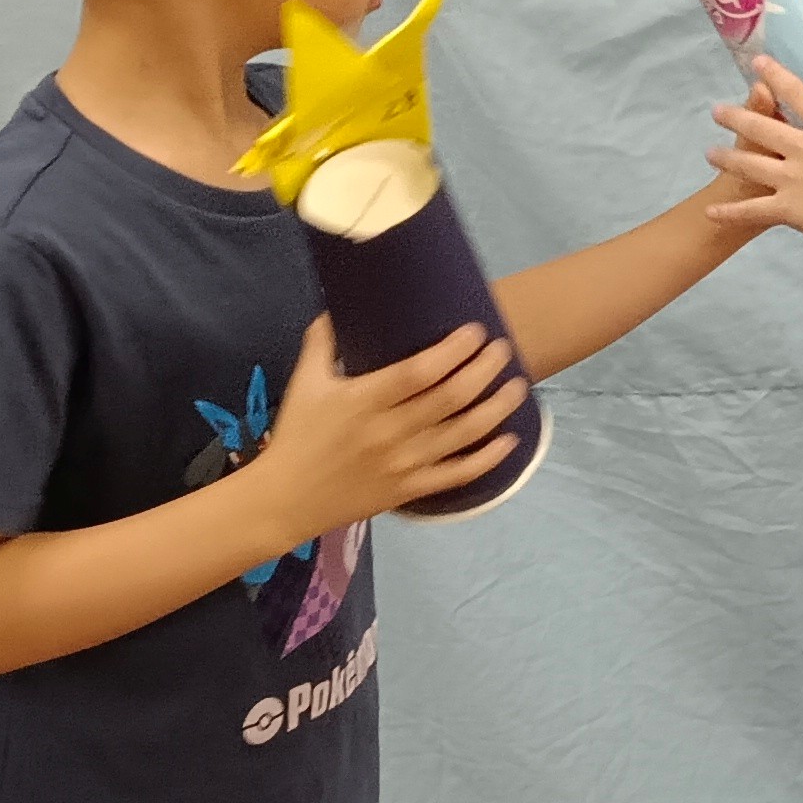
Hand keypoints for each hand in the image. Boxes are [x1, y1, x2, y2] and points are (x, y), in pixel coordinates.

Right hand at [254, 315, 526, 530]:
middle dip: (484, 370)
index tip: (475, 330)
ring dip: (495, 408)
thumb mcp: (303, 382)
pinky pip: (457, 475)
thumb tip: (338, 302)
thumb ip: (322, 340)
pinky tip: (510, 440)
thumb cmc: (296, 435)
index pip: (419, 372)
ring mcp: (403, 464)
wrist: (284, 500)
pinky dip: (488, 458)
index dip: (453, 350)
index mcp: (363, 401)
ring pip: (462, 434)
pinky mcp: (409, 490)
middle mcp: (388, 432)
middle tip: (503, 349)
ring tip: (517, 385)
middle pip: (450, 397)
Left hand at [709, 62, 802, 262]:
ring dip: (727, 158)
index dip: (776, 77)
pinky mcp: (786, 208)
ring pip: (750, 164)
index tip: (757, 64)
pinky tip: (710, 212)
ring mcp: (791, 179)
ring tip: (708, 153)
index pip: (798, 96)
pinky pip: (752, 210)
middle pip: (763, 128)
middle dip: (737, 117)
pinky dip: (730, 213)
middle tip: (716, 111)